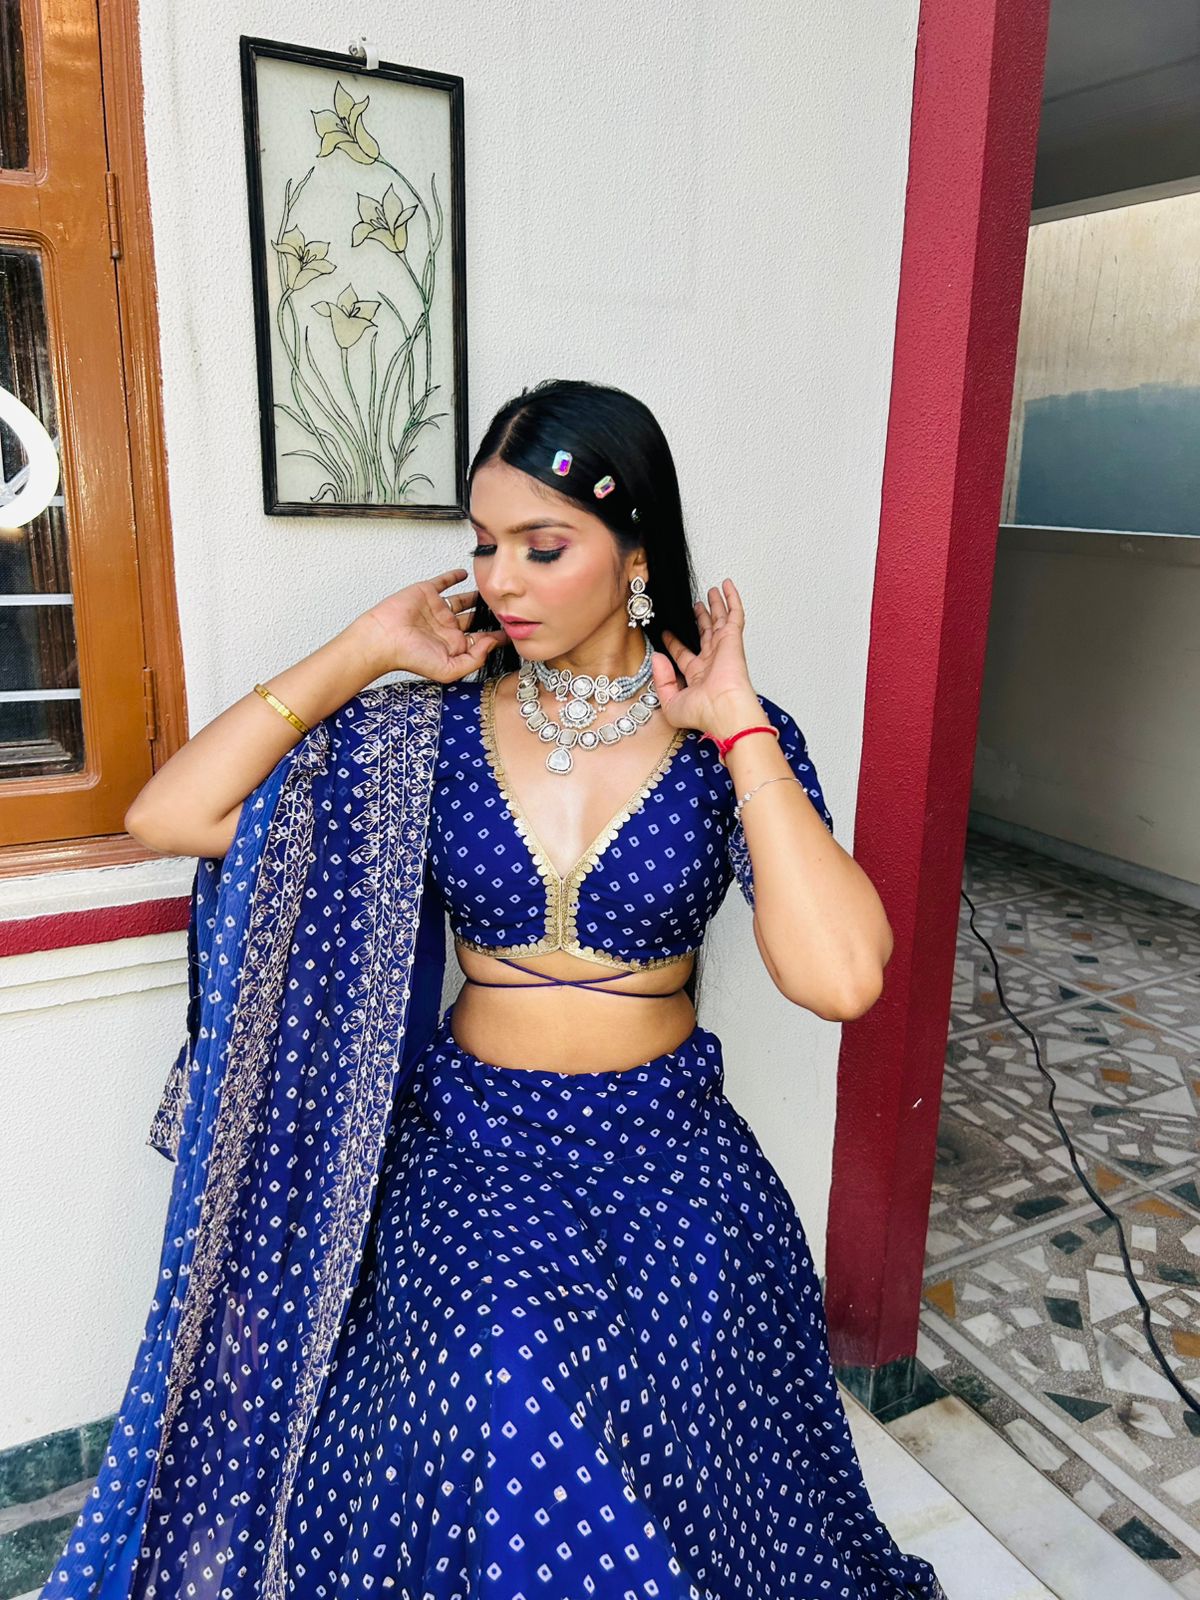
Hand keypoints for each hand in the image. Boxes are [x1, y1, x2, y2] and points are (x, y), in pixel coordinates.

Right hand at [356, 567, 505, 682]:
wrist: (383, 639)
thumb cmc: (410, 657)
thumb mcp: (449, 669)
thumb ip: (474, 659)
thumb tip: (492, 643)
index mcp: (454, 645)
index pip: (482, 639)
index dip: (497, 635)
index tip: (514, 629)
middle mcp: (448, 627)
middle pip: (476, 619)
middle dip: (491, 614)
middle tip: (507, 606)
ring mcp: (438, 609)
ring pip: (464, 600)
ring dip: (477, 596)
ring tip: (492, 590)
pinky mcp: (428, 593)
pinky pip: (444, 582)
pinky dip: (454, 577)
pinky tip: (465, 573)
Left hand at [651, 579, 758, 732]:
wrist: (723, 710)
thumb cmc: (703, 713)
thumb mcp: (670, 703)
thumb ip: (661, 680)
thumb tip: (657, 657)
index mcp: (698, 676)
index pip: (683, 654)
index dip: (674, 643)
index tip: (666, 632)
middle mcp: (712, 661)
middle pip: (704, 633)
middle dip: (700, 619)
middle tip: (695, 605)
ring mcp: (724, 648)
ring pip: (719, 621)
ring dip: (716, 605)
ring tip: (712, 591)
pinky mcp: (733, 639)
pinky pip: (734, 614)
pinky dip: (732, 599)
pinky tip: (727, 586)